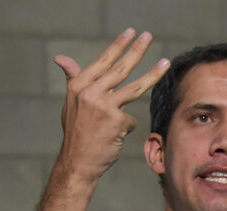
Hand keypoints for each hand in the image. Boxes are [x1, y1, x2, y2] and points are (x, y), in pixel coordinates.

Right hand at [53, 28, 169, 183]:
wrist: (78, 161)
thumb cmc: (77, 131)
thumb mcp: (71, 103)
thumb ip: (73, 79)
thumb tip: (60, 58)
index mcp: (78, 85)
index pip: (103, 60)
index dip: (118, 45)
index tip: (131, 33)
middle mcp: (89, 92)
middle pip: (120, 68)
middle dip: (137, 51)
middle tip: (148, 36)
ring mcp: (103, 106)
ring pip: (134, 88)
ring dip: (153, 74)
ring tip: (166, 62)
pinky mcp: (117, 121)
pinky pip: (130, 120)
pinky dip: (125, 127)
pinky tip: (114, 136)